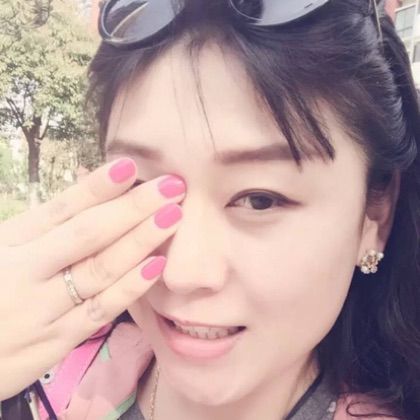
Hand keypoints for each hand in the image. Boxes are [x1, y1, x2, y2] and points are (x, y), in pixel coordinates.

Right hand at [0, 158, 184, 398]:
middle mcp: (26, 270)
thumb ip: (41, 226)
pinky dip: (130, 288)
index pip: (61, 208)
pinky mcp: (56, 341)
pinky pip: (100, 311)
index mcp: (10, 240)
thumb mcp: (2, 248)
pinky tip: (157, 265)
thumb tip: (94, 193)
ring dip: (141, 240)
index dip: (97, 186)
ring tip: (172, 216)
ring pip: (100, 270)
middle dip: (133, 207)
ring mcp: (42, 308)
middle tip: (172, 186)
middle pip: (88, 233)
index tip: (130, 166)